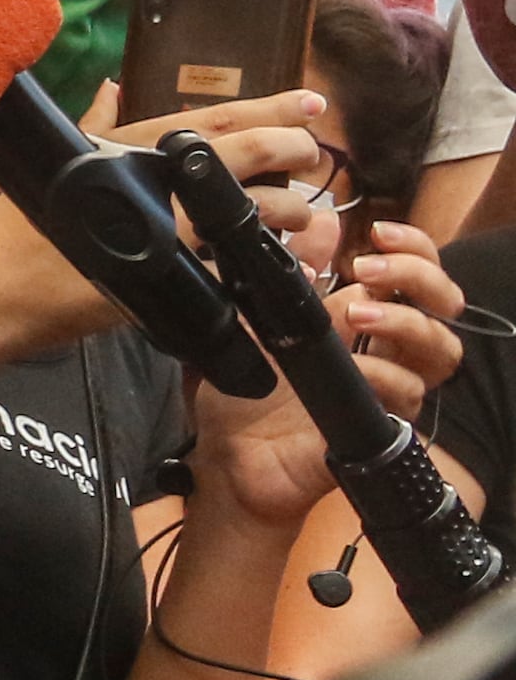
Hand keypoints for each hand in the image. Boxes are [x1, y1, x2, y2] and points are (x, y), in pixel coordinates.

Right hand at [0, 83, 343, 366]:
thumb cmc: (11, 231)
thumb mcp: (55, 166)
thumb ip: (93, 125)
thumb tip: (111, 85)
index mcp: (130, 147)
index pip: (216, 118)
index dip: (272, 108)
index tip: (313, 103)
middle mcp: (156, 180)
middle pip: (251, 156)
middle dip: (295, 154)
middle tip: (313, 159)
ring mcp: (169, 228)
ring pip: (257, 212)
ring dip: (291, 213)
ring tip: (301, 218)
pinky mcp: (174, 277)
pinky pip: (241, 268)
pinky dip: (270, 268)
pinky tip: (286, 270)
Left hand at [194, 219, 473, 531]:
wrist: (231, 457)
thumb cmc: (250, 394)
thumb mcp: (260, 321)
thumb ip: (294, 273)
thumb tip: (323, 222)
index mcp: (367, 319)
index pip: (418, 275)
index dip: (414, 250)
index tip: (379, 232)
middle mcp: (389, 351)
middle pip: (446, 305)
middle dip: (417, 276)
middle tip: (367, 270)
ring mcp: (392, 388)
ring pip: (442, 348)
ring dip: (406, 323)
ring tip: (357, 315)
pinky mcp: (385, 425)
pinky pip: (409, 395)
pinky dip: (383, 376)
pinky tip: (354, 368)